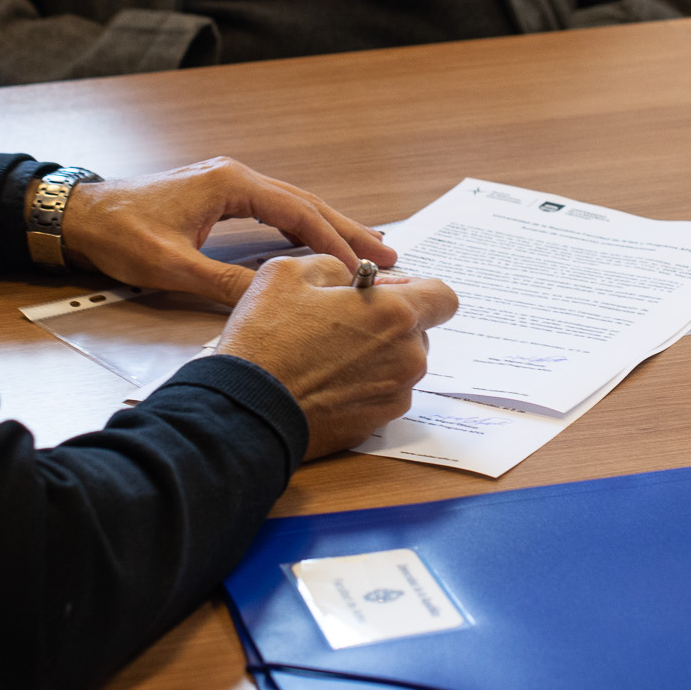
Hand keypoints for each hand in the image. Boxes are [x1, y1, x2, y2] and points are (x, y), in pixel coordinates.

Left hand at [58, 157, 395, 304]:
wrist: (77, 215)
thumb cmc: (118, 233)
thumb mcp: (172, 266)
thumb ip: (224, 283)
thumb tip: (272, 301)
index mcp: (231, 184)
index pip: (298, 212)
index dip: (335, 241)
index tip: (365, 265)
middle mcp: (235, 176)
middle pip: (305, 203)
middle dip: (347, 229)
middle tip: (389, 252)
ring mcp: (227, 184)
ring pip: (292, 206)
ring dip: (328, 228)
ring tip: (366, 249)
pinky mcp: (218, 196)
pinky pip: (273, 211)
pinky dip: (301, 228)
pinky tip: (316, 246)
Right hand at [215, 255, 459, 459]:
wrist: (247, 409)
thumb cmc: (267, 340)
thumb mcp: (289, 273)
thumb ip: (334, 266)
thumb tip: (348, 280)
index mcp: (395, 315)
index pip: (443, 296)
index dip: (417, 288)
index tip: (387, 291)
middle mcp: (406, 358)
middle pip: (417, 331)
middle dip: (387, 322)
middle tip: (341, 320)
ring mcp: (393, 395)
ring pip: (397, 364)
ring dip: (373, 354)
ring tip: (325, 352)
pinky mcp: (374, 424)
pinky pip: (379, 393)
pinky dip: (360, 384)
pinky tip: (322, 381)